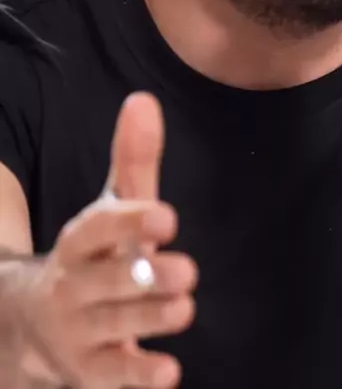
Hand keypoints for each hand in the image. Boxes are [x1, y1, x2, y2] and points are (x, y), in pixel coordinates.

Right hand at [20, 93, 197, 388]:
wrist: (33, 322)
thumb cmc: (94, 254)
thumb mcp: (112, 207)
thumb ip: (133, 160)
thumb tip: (144, 100)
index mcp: (79, 241)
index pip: (97, 228)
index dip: (129, 222)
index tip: (168, 217)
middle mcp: (72, 284)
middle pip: (105, 280)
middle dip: (143, 276)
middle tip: (188, 271)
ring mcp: (77, 331)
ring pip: (111, 326)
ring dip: (149, 319)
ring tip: (185, 308)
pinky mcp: (88, 373)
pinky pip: (110, 378)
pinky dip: (137, 377)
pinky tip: (169, 373)